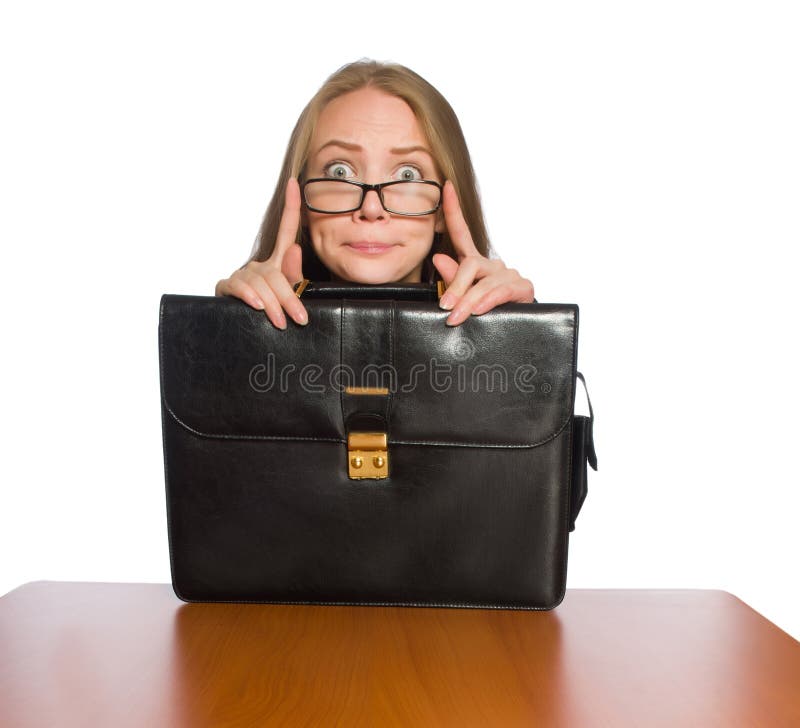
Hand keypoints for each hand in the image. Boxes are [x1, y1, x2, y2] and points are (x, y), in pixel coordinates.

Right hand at [215, 178, 307, 329]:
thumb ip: (295, 276)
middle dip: (288, 297)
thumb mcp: (291, 297)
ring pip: (259, 284)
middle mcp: (259, 265)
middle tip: (299, 318)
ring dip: (272, 304)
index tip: (295, 183)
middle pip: (275, 272)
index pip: (286, 230)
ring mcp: (242, 275)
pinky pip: (238, 287)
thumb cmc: (274, 314)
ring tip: (281, 322)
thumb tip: (296, 248)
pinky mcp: (226, 287)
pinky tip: (256, 306)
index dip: (291, 206)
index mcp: (278, 263)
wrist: (248, 334)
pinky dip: (248, 296)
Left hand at [432, 181, 534, 326]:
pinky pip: (502, 291)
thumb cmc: (483, 313)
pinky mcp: (523, 287)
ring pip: (484, 282)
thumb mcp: (463, 298)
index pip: (461, 233)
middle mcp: (491, 265)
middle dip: (456, 287)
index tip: (446, 187)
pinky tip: (480, 308)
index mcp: (474, 264)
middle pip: (470, 265)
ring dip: (469, 301)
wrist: (513, 330)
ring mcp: (508, 275)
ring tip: (456, 316)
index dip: (453, 210)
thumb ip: (451, 280)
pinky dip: (488, 301)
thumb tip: (438, 258)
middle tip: (445, 307)